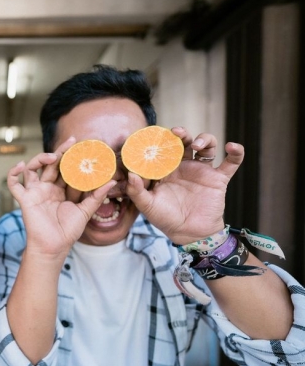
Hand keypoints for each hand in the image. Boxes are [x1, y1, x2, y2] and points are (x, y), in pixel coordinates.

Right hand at [8, 137, 116, 258]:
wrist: (54, 246)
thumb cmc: (68, 231)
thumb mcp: (85, 211)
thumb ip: (97, 196)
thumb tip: (112, 182)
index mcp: (60, 190)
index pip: (65, 169)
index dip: (71, 157)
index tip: (82, 146)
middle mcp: (46, 188)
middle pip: (50, 165)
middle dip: (60, 152)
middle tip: (72, 142)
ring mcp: (35, 192)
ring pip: (32, 168)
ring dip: (40, 159)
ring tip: (52, 156)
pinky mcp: (25, 199)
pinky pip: (14, 184)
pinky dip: (13, 173)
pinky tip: (20, 165)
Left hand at [125, 128, 242, 244]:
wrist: (189, 233)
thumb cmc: (165, 218)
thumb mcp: (147, 206)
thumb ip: (137, 191)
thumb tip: (130, 174)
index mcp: (166, 169)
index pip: (163, 149)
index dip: (160, 140)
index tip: (155, 135)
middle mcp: (184, 166)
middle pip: (185, 142)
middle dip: (182, 134)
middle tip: (177, 133)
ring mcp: (202, 171)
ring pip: (207, 146)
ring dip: (205, 139)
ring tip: (198, 145)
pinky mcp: (218, 179)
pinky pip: (231, 163)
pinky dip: (236, 153)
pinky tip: (232, 146)